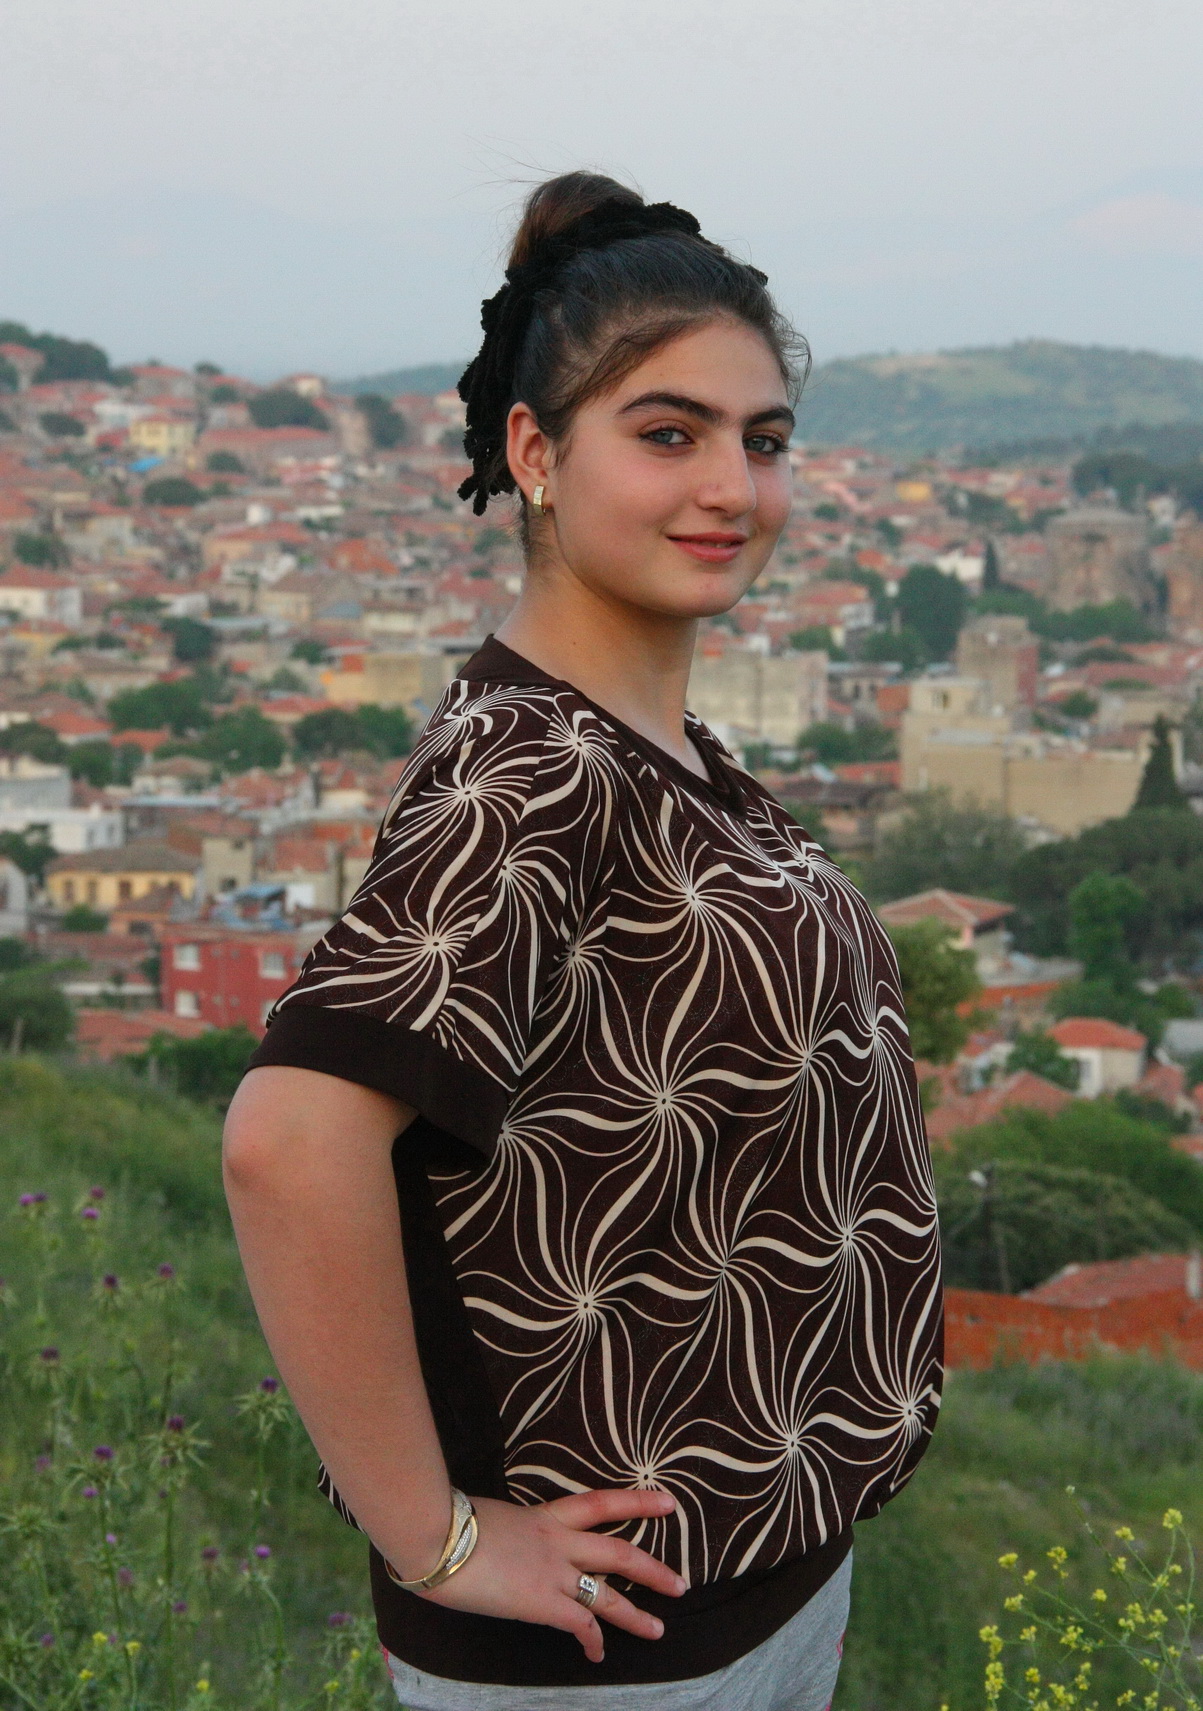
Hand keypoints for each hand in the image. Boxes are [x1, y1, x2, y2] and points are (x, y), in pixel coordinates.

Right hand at [421, 1488, 685, 1662]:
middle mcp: (558, 1541)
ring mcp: (553, 1572)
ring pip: (608, 1595)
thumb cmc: (450, 1523)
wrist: (439, 1536)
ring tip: (659, 1629)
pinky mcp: (542, 1601)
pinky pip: (579, 1623)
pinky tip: (597, 1654)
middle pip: (618, 1553)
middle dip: (652, 1570)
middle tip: (680, 1584)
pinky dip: (592, 1640)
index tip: (667, 1504)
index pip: (600, 1503)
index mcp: (545, 1515)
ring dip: (636, 1615)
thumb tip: (504, 1538)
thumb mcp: (491, 1516)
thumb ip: (510, 1528)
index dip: (637, 1502)